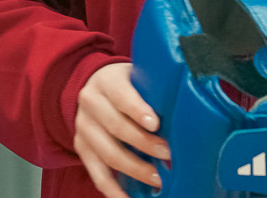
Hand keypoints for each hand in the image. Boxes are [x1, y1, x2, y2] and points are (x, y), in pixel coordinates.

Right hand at [73, 62, 167, 197]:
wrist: (95, 87)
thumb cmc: (126, 85)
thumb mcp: (136, 78)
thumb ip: (152, 93)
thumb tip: (184, 114)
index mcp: (106, 81)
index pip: (121, 96)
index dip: (137, 110)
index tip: (155, 124)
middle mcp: (90, 103)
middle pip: (115, 127)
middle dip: (143, 143)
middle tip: (167, 153)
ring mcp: (84, 128)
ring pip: (108, 153)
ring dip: (134, 169)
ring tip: (156, 177)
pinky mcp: (82, 148)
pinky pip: (97, 174)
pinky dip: (113, 190)